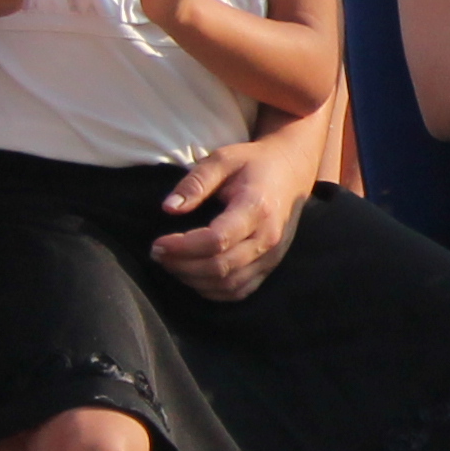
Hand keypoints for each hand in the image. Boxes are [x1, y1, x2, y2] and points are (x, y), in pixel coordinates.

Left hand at [152, 130, 315, 298]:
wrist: (292, 169)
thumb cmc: (254, 163)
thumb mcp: (223, 159)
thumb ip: (196, 182)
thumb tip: (169, 208)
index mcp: (257, 208)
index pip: (217, 240)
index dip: (182, 247)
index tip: (157, 243)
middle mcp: (269, 236)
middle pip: (220, 267)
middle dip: (181, 265)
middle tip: (157, 253)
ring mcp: (273, 254)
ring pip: (228, 283)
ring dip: (193, 279)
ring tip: (172, 263)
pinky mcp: (271, 264)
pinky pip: (239, 290)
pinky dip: (212, 290)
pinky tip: (194, 275)